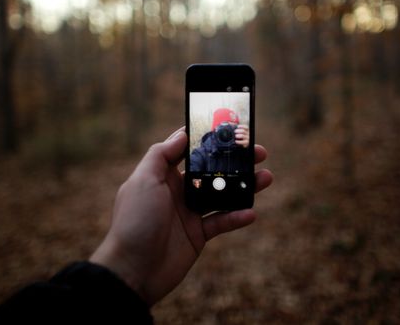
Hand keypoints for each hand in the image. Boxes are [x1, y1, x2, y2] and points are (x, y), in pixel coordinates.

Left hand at [90, 127, 272, 305]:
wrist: (133, 271)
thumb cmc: (134, 221)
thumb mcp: (143, 181)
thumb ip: (160, 155)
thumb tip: (181, 134)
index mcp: (163, 175)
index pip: (189, 150)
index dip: (208, 139)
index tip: (230, 129)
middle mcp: (178, 191)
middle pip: (212, 170)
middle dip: (235, 161)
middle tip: (258, 152)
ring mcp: (190, 213)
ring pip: (222, 194)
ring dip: (244, 186)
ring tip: (266, 177)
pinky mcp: (198, 234)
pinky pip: (222, 222)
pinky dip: (236, 217)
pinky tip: (251, 212)